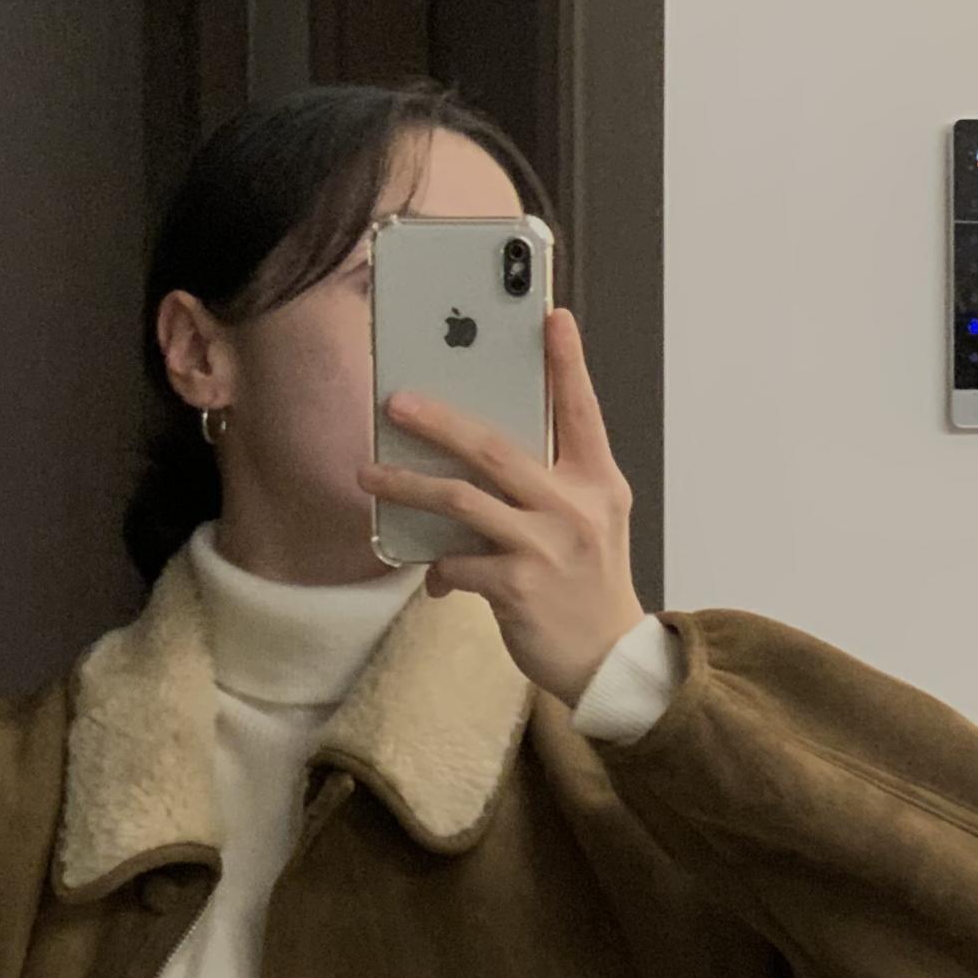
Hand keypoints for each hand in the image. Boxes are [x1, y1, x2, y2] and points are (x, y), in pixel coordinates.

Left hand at [355, 306, 644, 706]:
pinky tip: (433, 574)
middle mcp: (575, 507)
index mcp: (597, 482)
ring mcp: (546, 546)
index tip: (552, 317)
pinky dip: (437, 566)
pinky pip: (456, 562)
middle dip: (438, 421)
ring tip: (371, 474)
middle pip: (495, 448)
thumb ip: (552, 482)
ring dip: (408, 485)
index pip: (581, 411)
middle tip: (396, 402)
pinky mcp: (518, 587)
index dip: (568, 363)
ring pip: (462, 500)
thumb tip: (477, 455)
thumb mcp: (590, 521)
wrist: (606, 660)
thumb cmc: (586, 584)